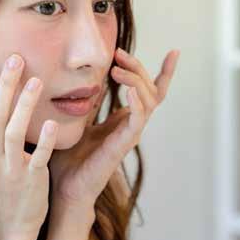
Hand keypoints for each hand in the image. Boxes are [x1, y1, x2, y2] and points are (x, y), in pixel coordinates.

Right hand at [0, 52, 57, 239]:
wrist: (10, 226)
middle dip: (3, 85)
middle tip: (15, 58)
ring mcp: (9, 171)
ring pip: (14, 133)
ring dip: (25, 105)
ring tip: (37, 80)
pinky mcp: (31, 181)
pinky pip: (37, 158)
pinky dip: (43, 141)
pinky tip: (51, 123)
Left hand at [49, 48, 180, 214]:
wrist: (65, 188)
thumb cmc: (71, 159)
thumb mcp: (80, 122)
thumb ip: (91, 104)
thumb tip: (93, 82)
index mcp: (124, 119)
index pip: (151, 92)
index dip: (164, 72)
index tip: (174, 52)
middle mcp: (131, 125)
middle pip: (150, 90)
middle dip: (138, 68)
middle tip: (119, 54)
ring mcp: (130, 135)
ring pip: (149, 101)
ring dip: (136, 81)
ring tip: (117, 70)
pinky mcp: (123, 145)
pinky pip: (138, 121)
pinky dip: (138, 103)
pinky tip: (128, 89)